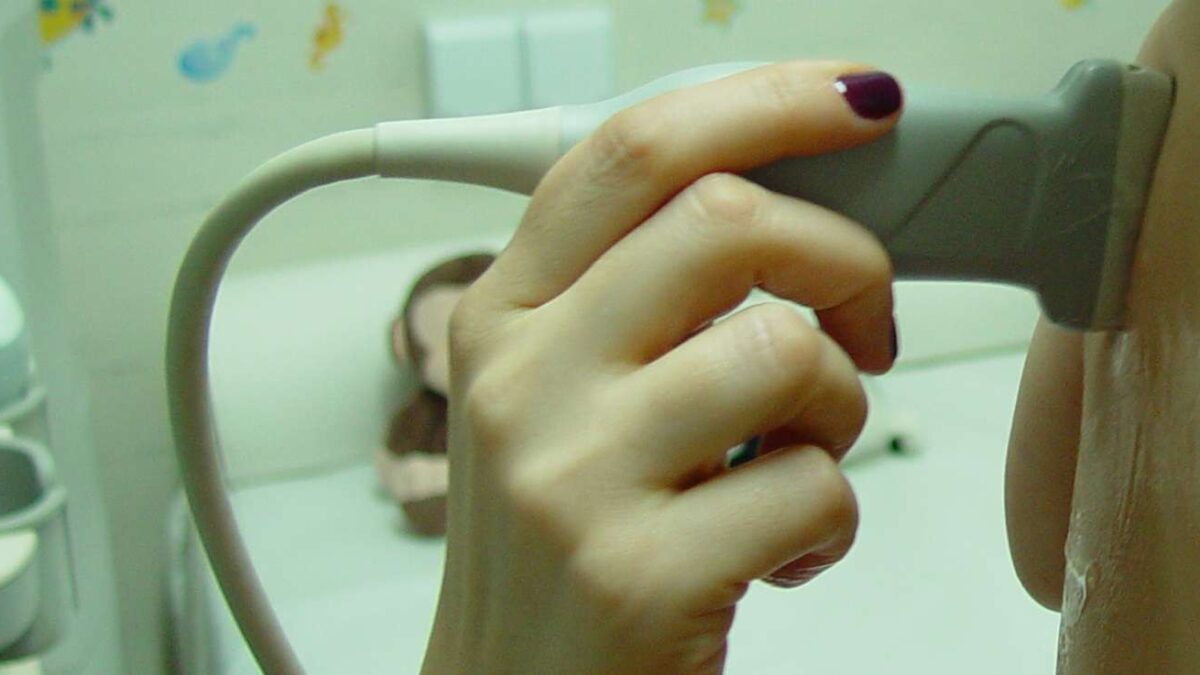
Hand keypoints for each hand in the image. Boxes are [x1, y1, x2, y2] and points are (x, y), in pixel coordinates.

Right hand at [422, 61, 901, 674]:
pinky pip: (811, 486)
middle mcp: (521, 382)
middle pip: (724, 224)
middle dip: (843, 257)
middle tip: (861, 319)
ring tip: (801, 456)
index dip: (758, 103)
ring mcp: (571, 477)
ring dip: (840, 403)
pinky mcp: (636, 575)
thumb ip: (640, 298)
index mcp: (503, 318)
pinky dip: (833, 517)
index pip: (628, 155)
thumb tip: (782, 210)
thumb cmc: (560, 547)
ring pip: (783, 351)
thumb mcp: (559, 399)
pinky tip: (781, 551)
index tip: (849, 102)